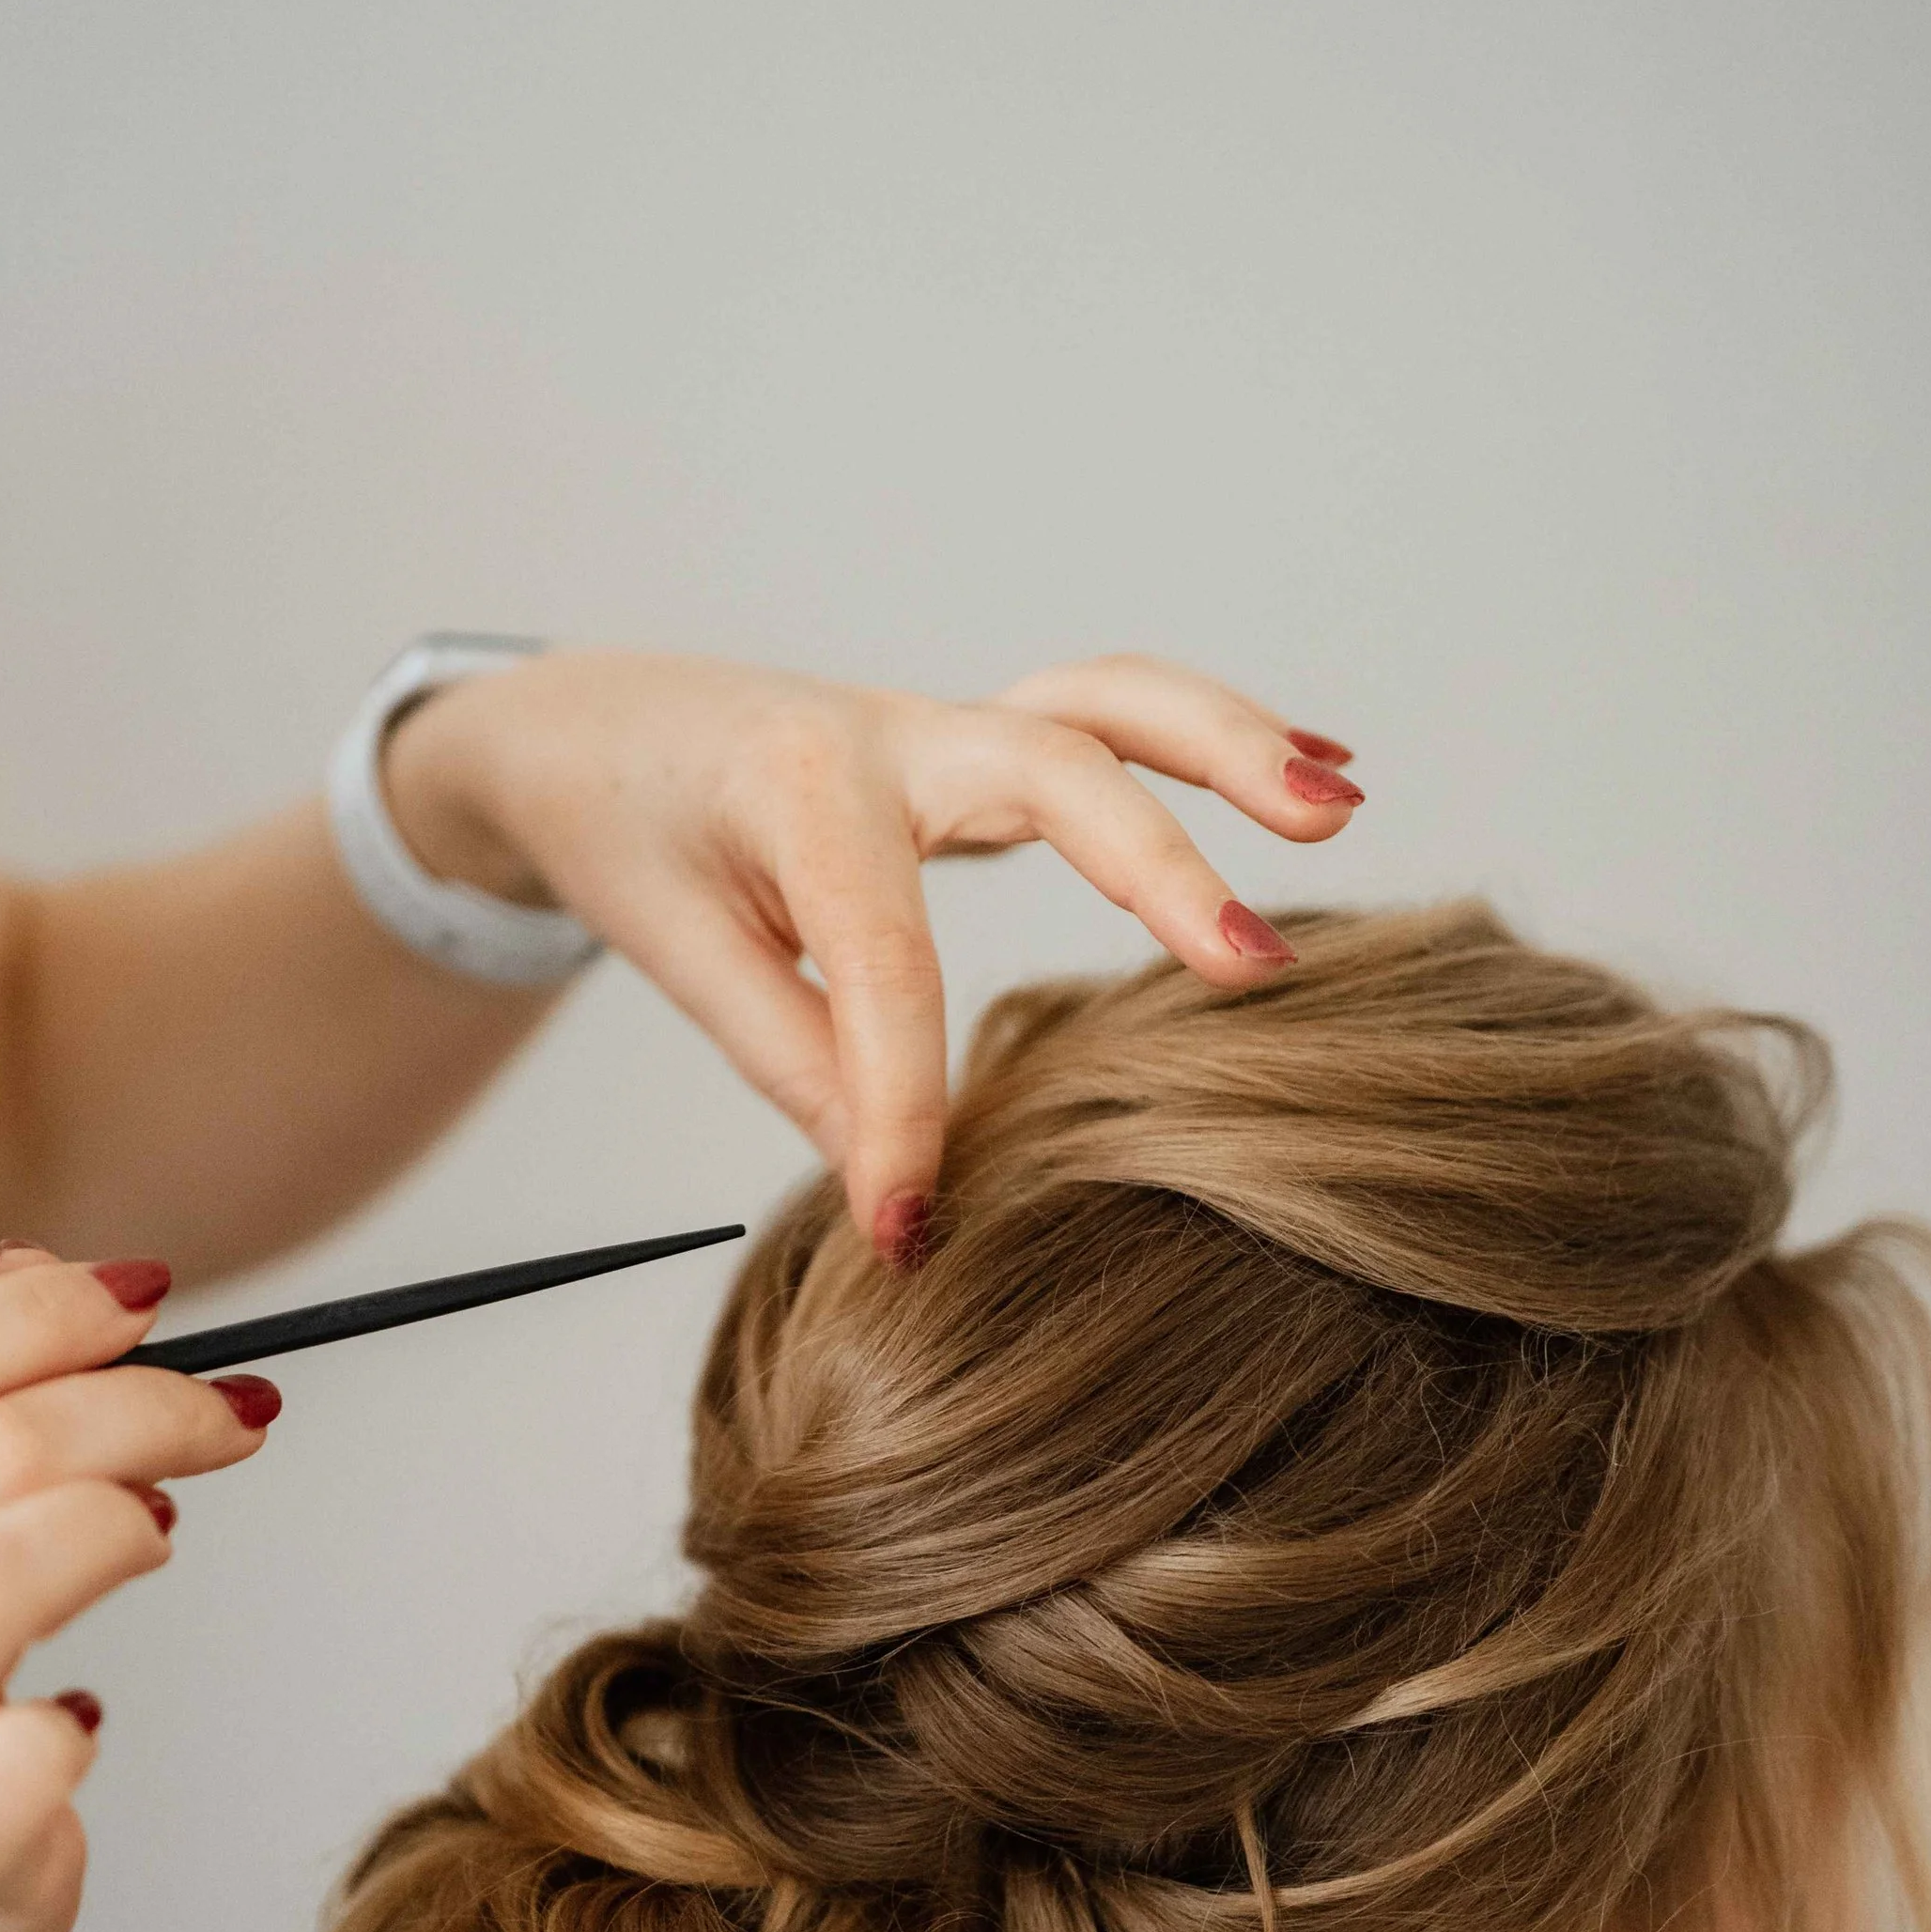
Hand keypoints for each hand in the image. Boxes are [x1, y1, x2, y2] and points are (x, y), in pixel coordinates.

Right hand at [0, 1245, 275, 1931]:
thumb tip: (28, 1282)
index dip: (42, 1313)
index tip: (138, 1301)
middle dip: (146, 1401)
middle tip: (220, 1416)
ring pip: (11, 1563)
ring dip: (118, 1521)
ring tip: (150, 1533)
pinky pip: (41, 1753)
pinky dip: (82, 1729)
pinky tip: (78, 1730)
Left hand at [382, 650, 1363, 1256]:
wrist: (591, 727)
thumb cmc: (629, 832)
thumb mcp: (679, 948)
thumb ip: (792, 1054)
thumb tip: (896, 1183)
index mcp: (799, 790)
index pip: (881, 958)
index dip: (904, 1102)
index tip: (913, 1227)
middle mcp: (890, 737)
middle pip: (1054, 767)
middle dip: (1158, 866)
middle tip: (1249, 970)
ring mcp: (946, 733)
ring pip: (1109, 704)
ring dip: (1229, 748)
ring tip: (1338, 807)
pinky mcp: (981, 749)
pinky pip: (1114, 723)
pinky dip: (1213, 742)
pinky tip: (1319, 774)